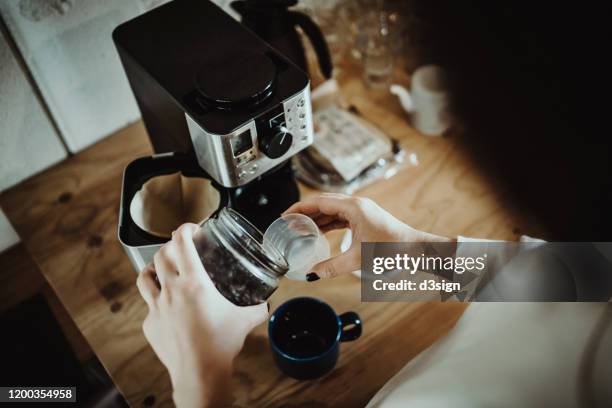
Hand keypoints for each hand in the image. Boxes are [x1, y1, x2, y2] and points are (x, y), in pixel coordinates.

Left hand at [136, 223, 267, 407]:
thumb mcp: (245, 320)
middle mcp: (171, 290)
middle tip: (180, 248)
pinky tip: (167, 306)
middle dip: (170, 246)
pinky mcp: (150, 324)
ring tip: (161, 269)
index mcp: (194, 283)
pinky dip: (156, 300)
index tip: (191, 229)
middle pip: (160, 256)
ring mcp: (156, 307)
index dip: (184, 229)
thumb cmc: (221, 343)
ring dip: (153, 268)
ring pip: (144, 277)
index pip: (181, 243)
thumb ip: (257, 307)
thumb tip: (266, 303)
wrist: (199, 372)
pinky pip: (148, 305)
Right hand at [283, 193, 451, 278]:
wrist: (415, 249)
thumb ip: (333, 267)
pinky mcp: (364, 218)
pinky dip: (327, 223)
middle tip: (288, 223)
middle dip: (304, 212)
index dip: (299, 208)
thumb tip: (313, 274)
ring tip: (300, 228)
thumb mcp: (358, 259)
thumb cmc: (393, 249)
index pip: (319, 202)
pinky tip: (319, 232)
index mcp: (353, 207)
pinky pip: (340, 217)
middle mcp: (356, 205)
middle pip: (323, 203)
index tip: (285, 215)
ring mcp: (361, 211)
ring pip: (331, 210)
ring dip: (315, 218)